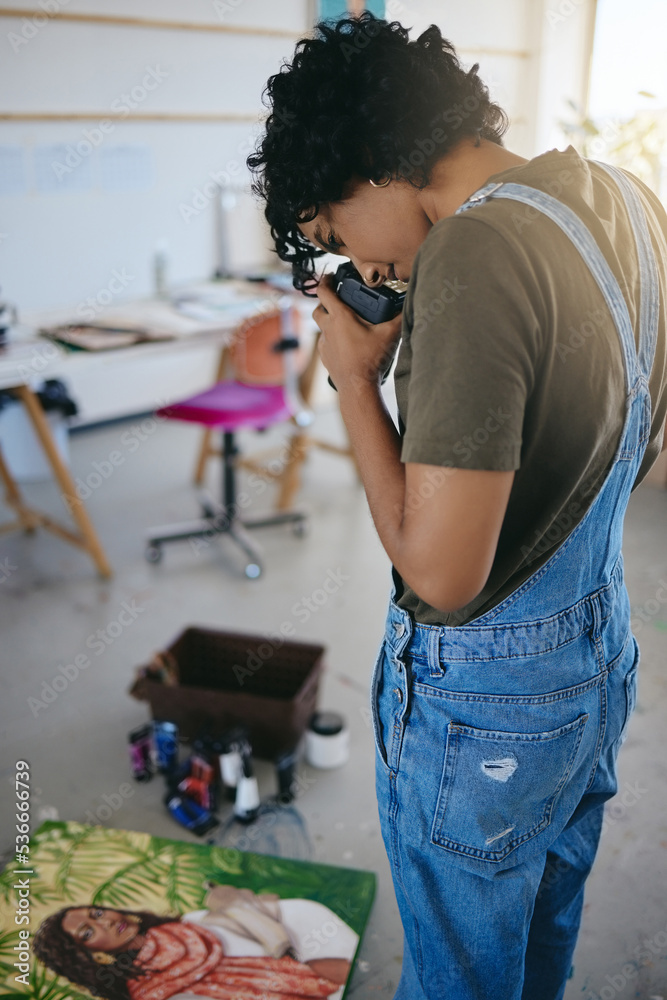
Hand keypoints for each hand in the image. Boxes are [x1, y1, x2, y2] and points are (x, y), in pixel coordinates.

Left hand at [313, 274, 402, 392]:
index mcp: (340, 317)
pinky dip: (332, 338)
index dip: (325, 280)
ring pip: (321, 326)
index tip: (330, 276)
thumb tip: (410, 305)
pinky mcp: (326, 357)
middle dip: (325, 302)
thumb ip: (401, 317)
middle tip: (337, 299)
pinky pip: (325, 343)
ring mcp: (325, 344)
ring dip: (329, 321)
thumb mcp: (390, 335)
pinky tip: (346, 342)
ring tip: (345, 322)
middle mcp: (328, 329)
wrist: (358, 388)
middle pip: (318, 308)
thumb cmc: (370, 360)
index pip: (324, 292)